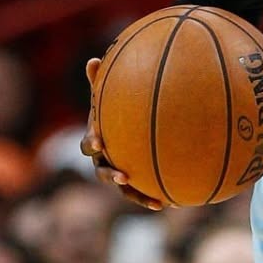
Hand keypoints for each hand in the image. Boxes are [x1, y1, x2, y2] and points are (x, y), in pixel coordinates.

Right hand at [80, 58, 166, 210]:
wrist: (123, 132)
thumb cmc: (114, 110)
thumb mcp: (107, 96)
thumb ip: (101, 82)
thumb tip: (93, 59)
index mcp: (95, 141)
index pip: (87, 144)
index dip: (91, 143)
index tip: (99, 141)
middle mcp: (103, 161)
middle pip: (102, 172)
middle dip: (112, 175)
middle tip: (124, 176)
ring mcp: (118, 173)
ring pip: (125, 189)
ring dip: (137, 195)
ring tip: (156, 203)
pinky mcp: (134, 181)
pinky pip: (143, 191)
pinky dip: (155, 197)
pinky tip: (175, 203)